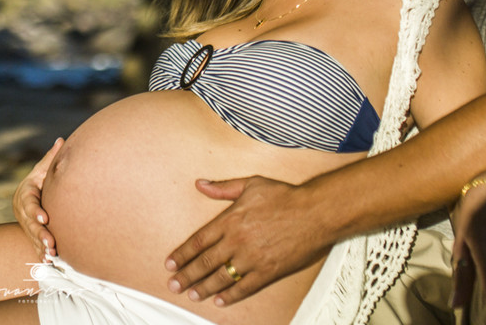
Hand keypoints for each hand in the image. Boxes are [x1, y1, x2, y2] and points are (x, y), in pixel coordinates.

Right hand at [12, 137, 62, 259]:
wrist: (30, 195)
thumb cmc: (39, 179)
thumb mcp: (42, 170)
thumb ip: (50, 158)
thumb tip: (61, 140)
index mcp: (25, 193)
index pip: (29, 203)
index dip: (35, 211)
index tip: (44, 218)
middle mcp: (23, 210)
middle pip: (29, 224)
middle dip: (40, 234)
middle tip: (51, 243)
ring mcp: (25, 223)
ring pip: (32, 236)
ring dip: (41, 246)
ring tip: (52, 254)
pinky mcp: (31, 233)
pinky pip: (34, 245)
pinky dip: (40, 253)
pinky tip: (49, 261)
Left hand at [166, 176, 331, 305]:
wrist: (315, 212)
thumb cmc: (285, 196)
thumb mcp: (251, 184)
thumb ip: (223, 187)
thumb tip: (201, 184)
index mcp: (230, 220)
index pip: (198, 241)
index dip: (182, 254)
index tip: (170, 263)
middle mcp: (237, 241)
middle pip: (205, 262)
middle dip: (187, 275)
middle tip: (173, 285)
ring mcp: (252, 258)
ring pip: (222, 277)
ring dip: (204, 288)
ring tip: (191, 294)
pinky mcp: (268, 271)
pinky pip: (245, 287)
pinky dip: (231, 296)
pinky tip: (219, 300)